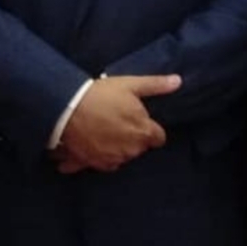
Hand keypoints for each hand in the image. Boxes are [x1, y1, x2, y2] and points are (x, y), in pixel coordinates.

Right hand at [58, 73, 179, 172]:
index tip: (138, 119)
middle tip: (118, 120)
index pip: (158, 138)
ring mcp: (111, 159)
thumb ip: (155, 85)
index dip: (150, 128)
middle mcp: (130, 151)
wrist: (68, 108)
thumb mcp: (130, 84)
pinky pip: (98, 164)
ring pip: (120, 156)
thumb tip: (178, 81)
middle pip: (138, 147)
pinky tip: (88, 146)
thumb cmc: (102, 94)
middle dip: (132, 137)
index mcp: (143, 133)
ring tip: (102, 129)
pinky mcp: (91, 164)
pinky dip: (95, 158)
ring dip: (115, 147)